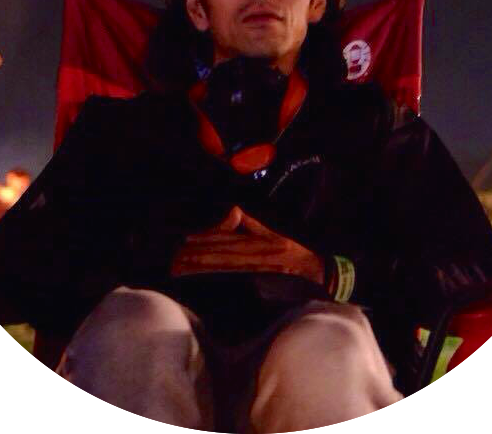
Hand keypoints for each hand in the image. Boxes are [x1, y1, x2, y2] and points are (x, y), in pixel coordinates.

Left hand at [170, 206, 324, 285]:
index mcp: (259, 240)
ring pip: (226, 266)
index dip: (207, 238)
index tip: (187, 239)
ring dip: (204, 266)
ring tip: (183, 267)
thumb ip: (252, 224)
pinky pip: (235, 278)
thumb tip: (235, 210)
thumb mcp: (274, 235)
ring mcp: (258, 268)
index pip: (228, 238)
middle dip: (199, 254)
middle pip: (223, 253)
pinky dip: (218, 277)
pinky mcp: (260, 280)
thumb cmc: (293, 253)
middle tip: (177, 256)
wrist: (315, 272)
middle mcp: (258, 253)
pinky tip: (203, 278)